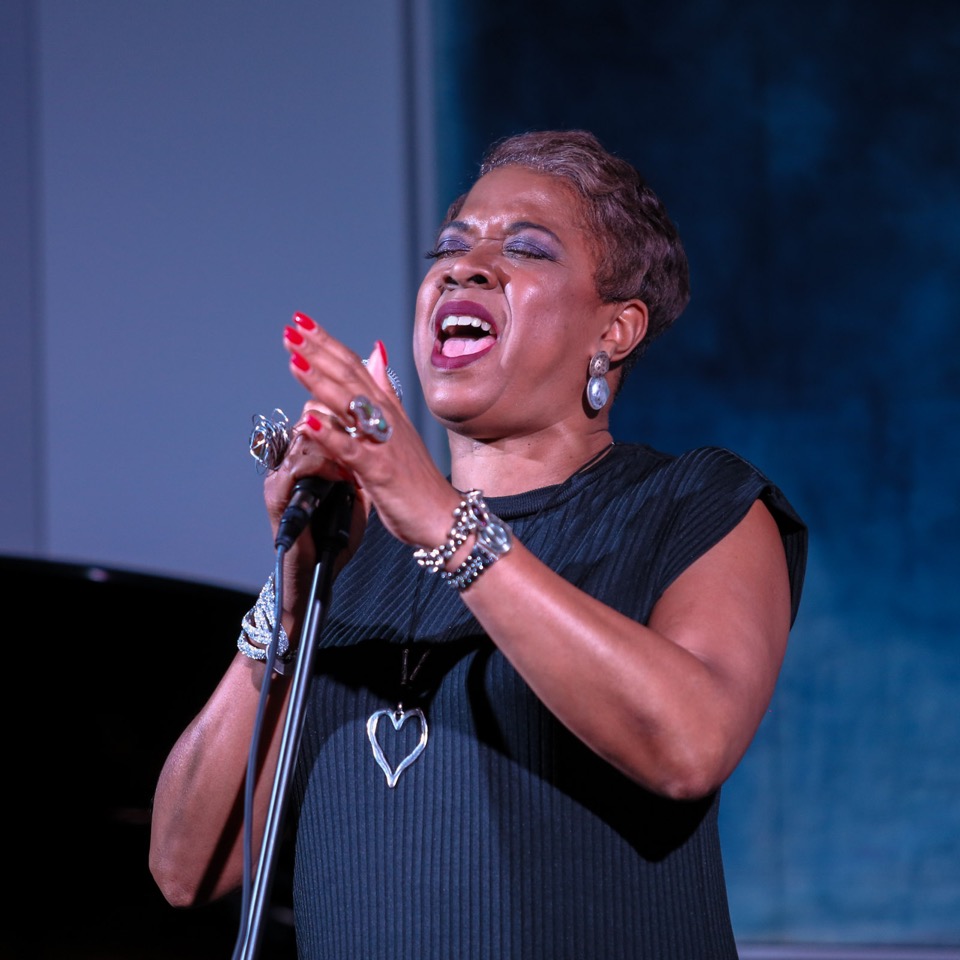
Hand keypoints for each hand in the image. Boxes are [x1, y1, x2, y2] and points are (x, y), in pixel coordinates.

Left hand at [282, 312, 462, 551]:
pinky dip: (330, 434)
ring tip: (294, 361)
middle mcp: (385, 418)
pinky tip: (308, 422)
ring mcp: (383, 443)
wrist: (442, 516)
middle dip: (317, 352)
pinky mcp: (379, 470)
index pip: (353, 365)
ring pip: (349, 405)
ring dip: (320, 382)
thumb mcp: (399, 425)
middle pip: (348, 376)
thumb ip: (384, 388)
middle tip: (291, 330)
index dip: (327, 343)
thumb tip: (375, 351)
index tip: (301, 323)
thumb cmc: (417, 477)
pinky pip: (351, 449)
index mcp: (386, 408)